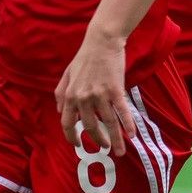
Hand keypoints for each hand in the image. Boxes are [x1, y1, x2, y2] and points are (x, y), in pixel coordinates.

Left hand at [55, 31, 133, 156]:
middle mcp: (83, 98)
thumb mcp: (67, 74)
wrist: (102, 42)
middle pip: (90, 126)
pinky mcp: (115, 90)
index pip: (67, 123)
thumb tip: (60, 111)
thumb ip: (60, 93)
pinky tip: (132, 135)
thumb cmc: (84, 58)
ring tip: (118, 150)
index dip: (72, 137)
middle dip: (97, 140)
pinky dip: (127, 125)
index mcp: (70, 96)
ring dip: (114, 139)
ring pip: (108, 123)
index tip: (78, 144)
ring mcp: (100, 95)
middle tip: (104, 147)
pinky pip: (122, 112)